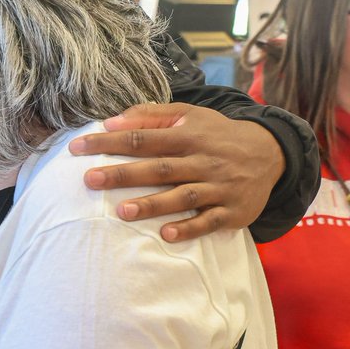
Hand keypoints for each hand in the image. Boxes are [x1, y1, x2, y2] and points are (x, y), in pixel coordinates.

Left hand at [68, 103, 283, 241]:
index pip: (142, 137)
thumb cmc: (216, 133)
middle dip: (123, 174)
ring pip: (182, 196)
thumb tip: (111, 120)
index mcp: (188, 135)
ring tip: (121, 212)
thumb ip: (150, 114)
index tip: (78, 147)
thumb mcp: (188, 114)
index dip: (109, 142)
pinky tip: (166, 235)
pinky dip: (189, 229)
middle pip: (158, 168)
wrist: (271, 153)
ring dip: (152, 205)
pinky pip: (209, 221)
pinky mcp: (233, 211)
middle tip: (89, 179)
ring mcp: (219, 187)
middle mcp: (203, 161)